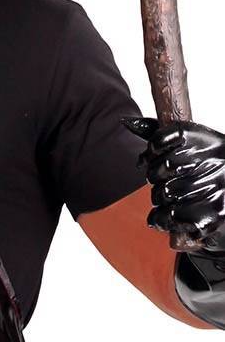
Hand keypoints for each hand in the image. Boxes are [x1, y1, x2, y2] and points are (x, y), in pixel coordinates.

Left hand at [122, 117, 224, 254]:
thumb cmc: (209, 172)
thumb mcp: (192, 146)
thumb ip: (160, 134)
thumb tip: (127, 121)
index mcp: (210, 142)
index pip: (162, 139)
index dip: (152, 150)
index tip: (155, 155)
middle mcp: (215, 163)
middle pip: (159, 170)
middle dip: (156, 177)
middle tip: (169, 180)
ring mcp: (215, 190)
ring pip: (161, 194)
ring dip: (161, 199)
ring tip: (177, 198)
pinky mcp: (210, 217)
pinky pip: (166, 216)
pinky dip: (163, 219)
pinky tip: (176, 214)